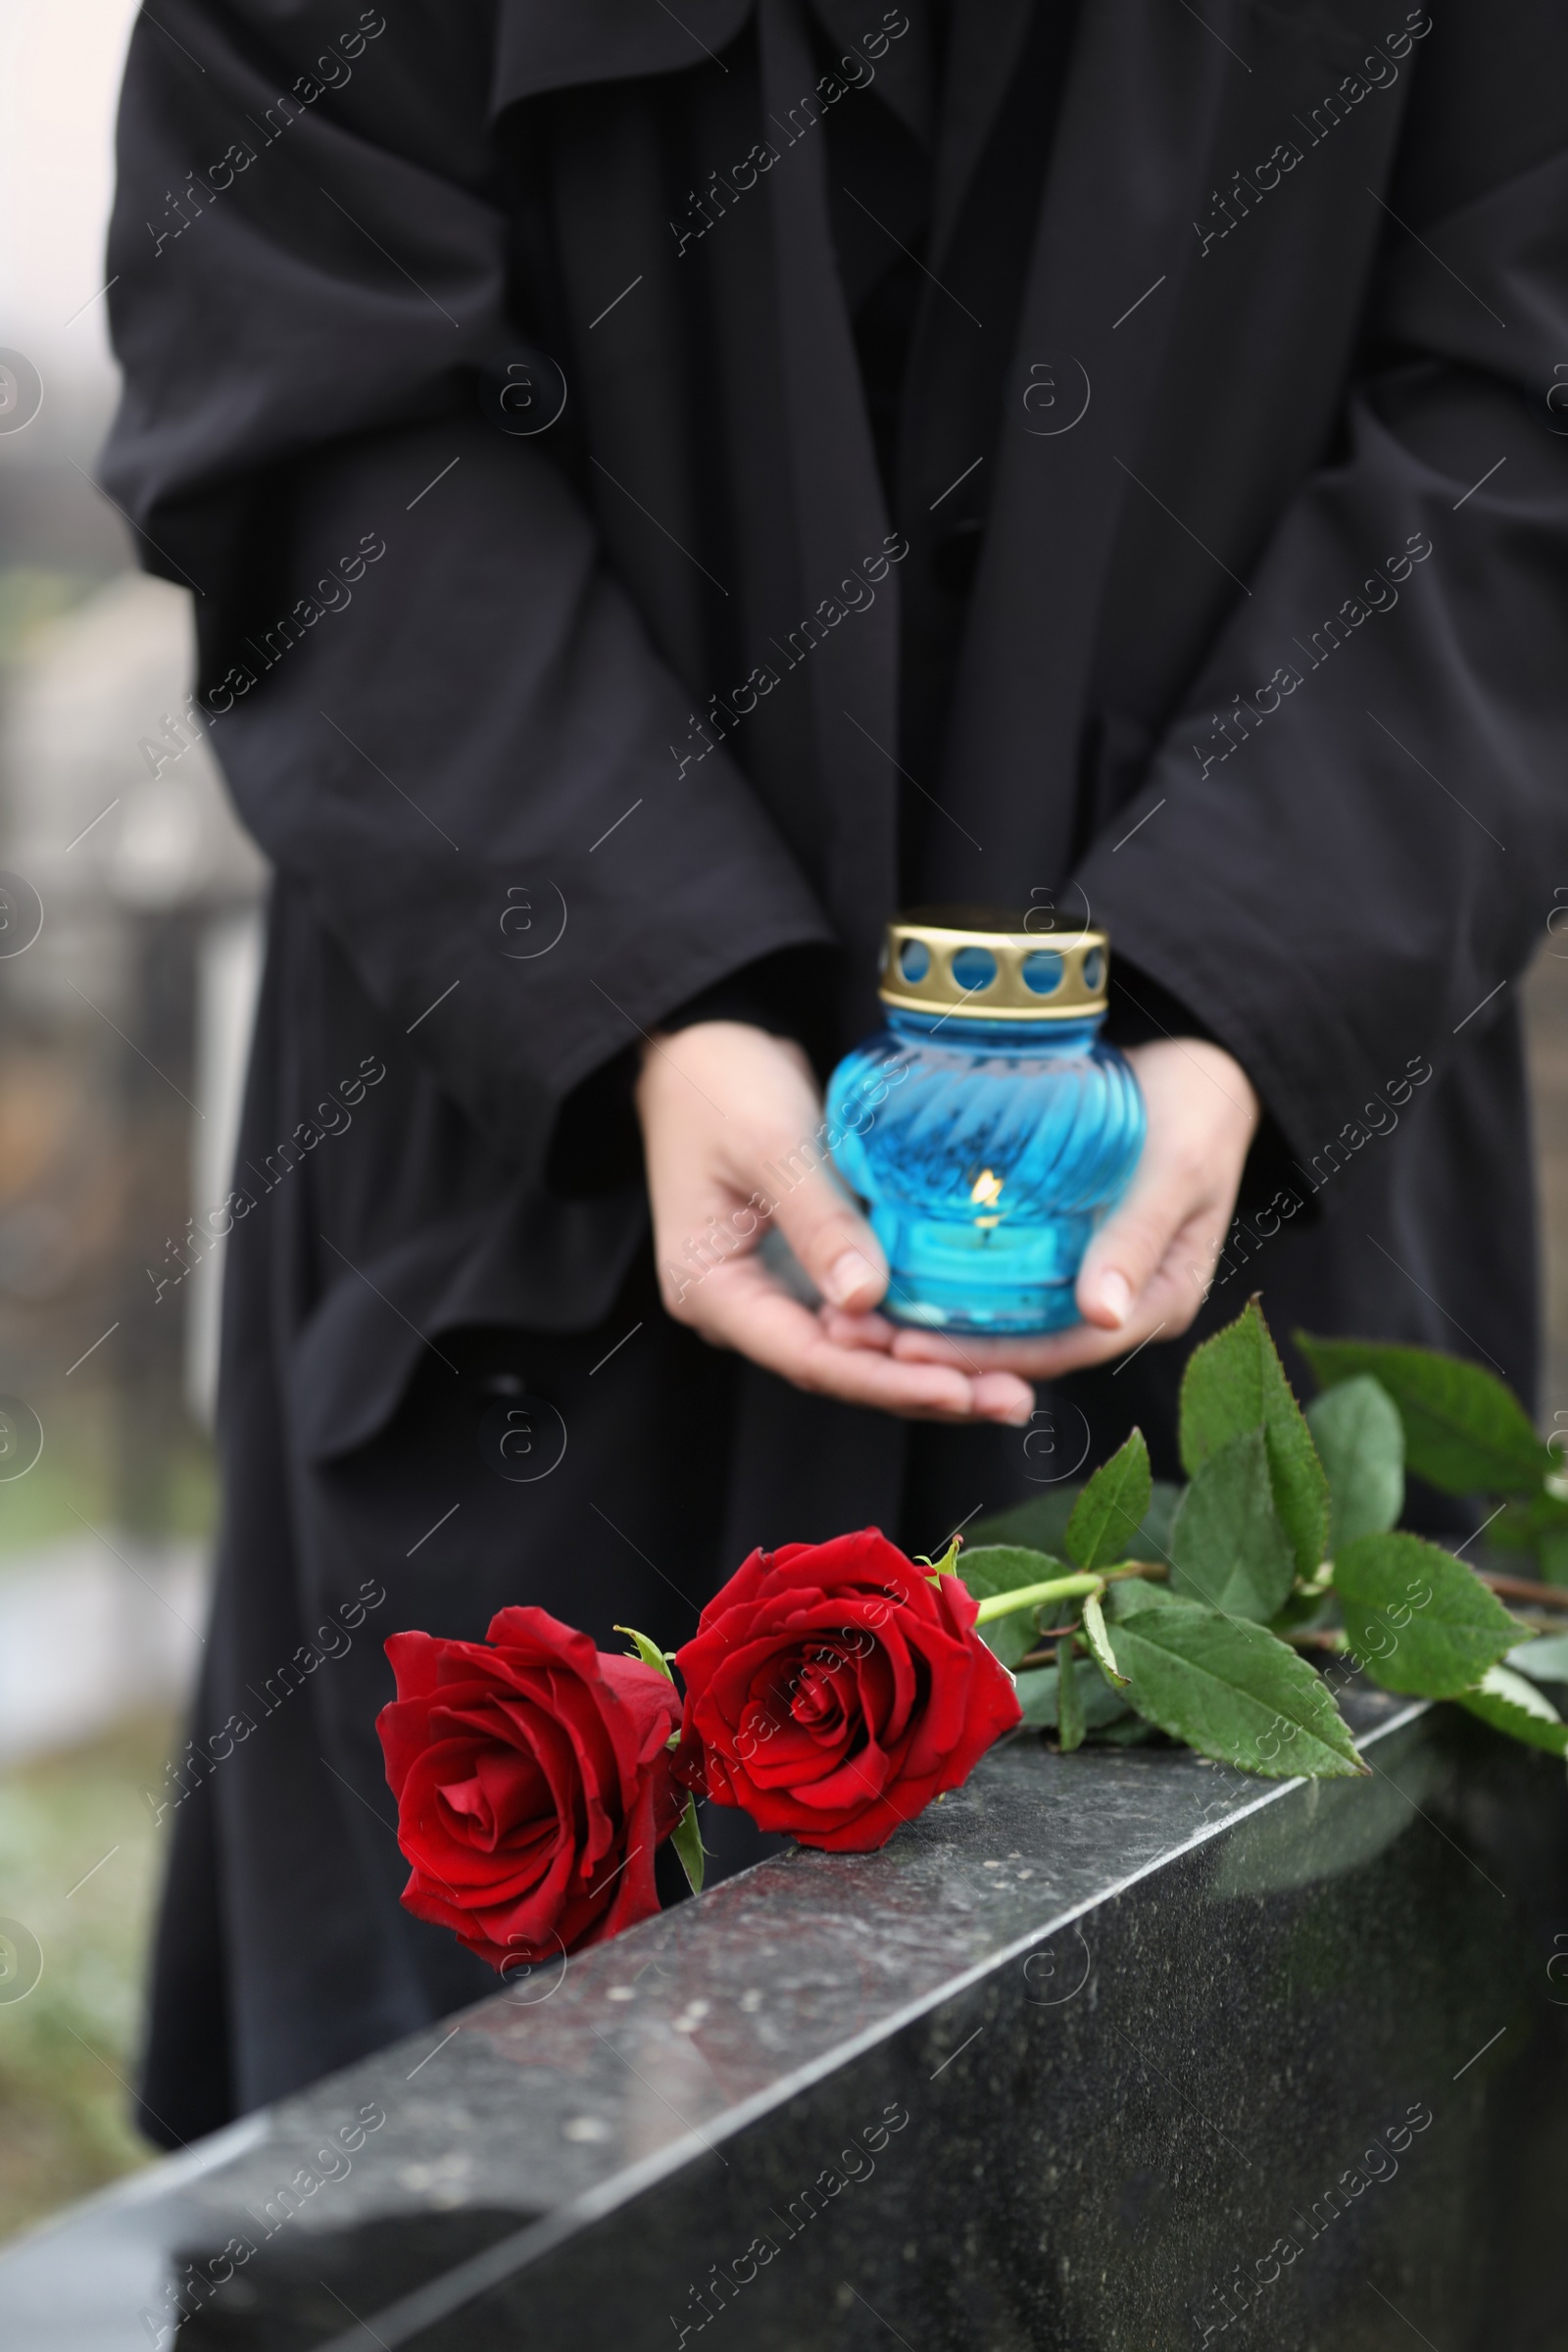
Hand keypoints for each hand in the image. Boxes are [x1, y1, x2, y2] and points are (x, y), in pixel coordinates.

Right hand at [636, 1022, 1035, 1422]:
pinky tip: (982, 1337)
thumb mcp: (768, 1144)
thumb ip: (817, 1222)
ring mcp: (780, 1291)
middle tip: (1010, 1399)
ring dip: (935, 1367)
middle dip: (927, 1388)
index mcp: (712, 1291)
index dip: (886, 1380)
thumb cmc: (719, 1086)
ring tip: (1013, 1384)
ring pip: (863, 1350)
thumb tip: (867, 1299)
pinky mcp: (812, 1269)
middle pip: (842, 1369)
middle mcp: (745, 1309)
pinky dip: (922, 1327)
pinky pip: (871, 1314)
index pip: (808, 1358)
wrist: (698, 1050)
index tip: (957, 1390)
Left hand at [820, 1038, 1260, 1381]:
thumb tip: (1101, 1314)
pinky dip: (945, 1278)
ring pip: (1001, 1316)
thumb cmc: (1197, 1112)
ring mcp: (1085, 1275)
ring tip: (851, 1317)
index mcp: (1156, 1304)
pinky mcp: (1059, 1243)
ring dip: (931, 1320)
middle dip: (940, 1350)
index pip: (1060, 1349)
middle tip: (854, 1338)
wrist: (1197, 1066)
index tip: (908, 1349)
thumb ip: (1139, 1236)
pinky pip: (997, 1274)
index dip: (985, 1358)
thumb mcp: (1177, 1168)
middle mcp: (1116, 1303)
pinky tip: (885, 1267)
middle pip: (1021, 1344)